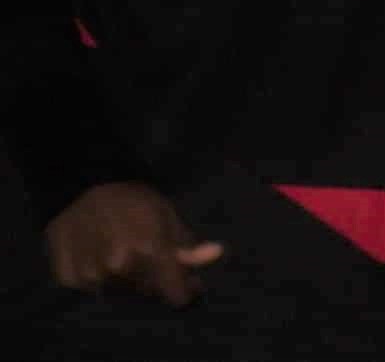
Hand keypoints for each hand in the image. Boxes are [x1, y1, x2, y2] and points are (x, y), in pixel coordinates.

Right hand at [45, 182, 220, 304]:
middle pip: (149, 293)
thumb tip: (216, 254)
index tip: (189, 282)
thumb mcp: (166, 214)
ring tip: (127, 256)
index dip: (185, 290)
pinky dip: (101, 280)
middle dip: (158, 281)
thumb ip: (187, 243)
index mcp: (150, 252)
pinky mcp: (69, 280)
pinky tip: (102, 258)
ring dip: (129, 282)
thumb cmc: (131, 198)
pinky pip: (93, 290)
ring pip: (121, 293)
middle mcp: (121, 270)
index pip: (175, 294)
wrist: (79, 188)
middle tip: (154, 260)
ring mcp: (92, 277)